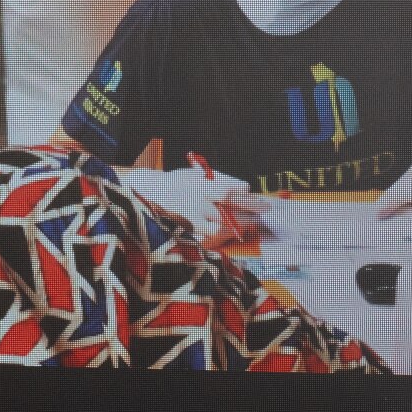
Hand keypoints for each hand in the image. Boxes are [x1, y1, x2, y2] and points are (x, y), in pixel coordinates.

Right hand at [123, 166, 269, 238]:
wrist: (148, 194)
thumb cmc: (176, 182)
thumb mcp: (196, 174)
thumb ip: (220, 179)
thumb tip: (245, 188)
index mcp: (198, 187)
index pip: (228, 192)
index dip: (246, 196)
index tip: (257, 196)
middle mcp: (196, 204)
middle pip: (230, 211)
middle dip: (250, 210)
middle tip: (264, 209)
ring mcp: (192, 221)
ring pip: (222, 227)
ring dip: (239, 224)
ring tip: (252, 221)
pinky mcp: (188, 232)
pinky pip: (211, 237)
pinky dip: (224, 234)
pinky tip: (232, 230)